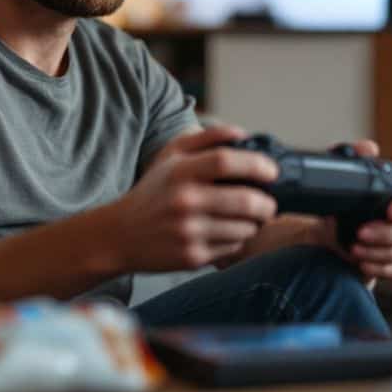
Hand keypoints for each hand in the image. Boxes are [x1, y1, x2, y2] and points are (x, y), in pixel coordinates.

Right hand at [110, 125, 278, 271]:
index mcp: (180, 172)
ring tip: (250, 219)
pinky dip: (238, 240)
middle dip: (266, 203)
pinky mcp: (192, 257)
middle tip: (268, 203)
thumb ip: (207, 138)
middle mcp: (184, 201)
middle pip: (245, 200)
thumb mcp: (170, 156)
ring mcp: (188, 231)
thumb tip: (243, 134)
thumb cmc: (152, 191)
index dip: (257, 164)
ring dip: (255, 223)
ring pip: (244, 228)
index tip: (271, 172)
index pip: (226, 161)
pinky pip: (232, 248)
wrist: (120, 235)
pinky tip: (229, 233)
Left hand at [316, 139, 391, 281]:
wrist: (334, 228)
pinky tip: (362, 263)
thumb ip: (354, 156)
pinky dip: (380, 268)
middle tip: (360, 233)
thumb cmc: (346, 199)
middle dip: (389, 233)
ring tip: (354, 248)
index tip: (390, 212)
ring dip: (378, 252)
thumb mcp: (345, 175)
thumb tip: (368, 148)